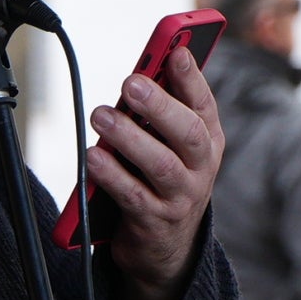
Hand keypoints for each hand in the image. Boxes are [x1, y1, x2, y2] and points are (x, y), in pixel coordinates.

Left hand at [84, 48, 223, 299]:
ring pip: (161, 164)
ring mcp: (181, 197)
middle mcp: (201, 168)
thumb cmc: (161, 181)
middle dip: (160, 105)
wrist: (165, 249)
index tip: (176, 50)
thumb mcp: (168, 145)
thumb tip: (139, 75)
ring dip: (129, 137)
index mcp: (207, 141)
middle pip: (188, 133)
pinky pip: (133, 196)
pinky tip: (93, 157)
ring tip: (102, 115)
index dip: (192, 77)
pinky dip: (112, 175)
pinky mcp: (155, 222)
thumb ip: (159, 114)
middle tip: (131, 83)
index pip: (204, 104)